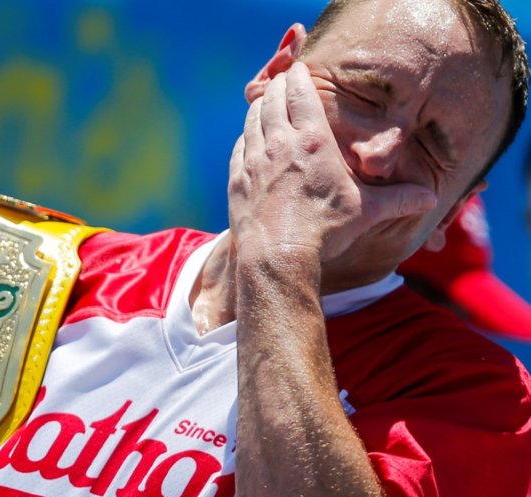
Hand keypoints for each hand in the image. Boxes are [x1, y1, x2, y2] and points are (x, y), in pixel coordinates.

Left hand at [228, 62, 436, 261]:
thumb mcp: (368, 213)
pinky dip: (246, 137)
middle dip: (278, 86)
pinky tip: (250, 138)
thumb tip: (431, 199)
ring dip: (260, 108)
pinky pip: (239, 147)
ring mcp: (254, 161)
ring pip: (252, 120)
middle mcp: (280, 144)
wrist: (278, 256)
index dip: (298, 77)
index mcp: (313, 141)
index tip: (298, 69)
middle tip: (283, 81)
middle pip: (273, 100)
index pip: (300, 93)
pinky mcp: (237, 179)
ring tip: (265, 103)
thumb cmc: (325, 231)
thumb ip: (399, 200)